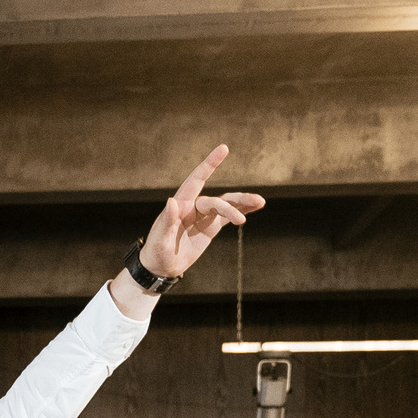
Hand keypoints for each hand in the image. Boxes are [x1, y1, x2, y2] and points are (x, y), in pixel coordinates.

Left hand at [136, 143, 266, 279]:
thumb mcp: (160, 240)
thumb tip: (171, 201)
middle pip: (216, 201)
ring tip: (260, 202)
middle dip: (229, 208)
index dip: (209, 164)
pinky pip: (228, 217)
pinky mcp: (211, 227)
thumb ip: (167, 221)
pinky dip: (242, 210)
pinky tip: (256, 206)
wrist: (161, 268)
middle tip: (239, 221)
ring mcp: (203, 216)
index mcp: (181, 205)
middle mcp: (193, 207)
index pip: (196, 180)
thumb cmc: (156, 253)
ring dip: (242, 203)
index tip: (224, 149)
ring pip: (226, 204)